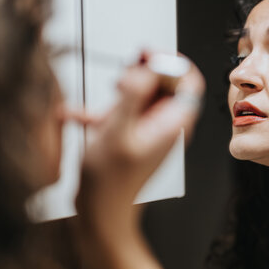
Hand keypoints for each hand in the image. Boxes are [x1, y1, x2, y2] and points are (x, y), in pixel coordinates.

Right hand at [76, 52, 204, 235]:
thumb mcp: (117, 132)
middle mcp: (165, 125)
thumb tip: (148, 67)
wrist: (101, 214)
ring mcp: (149, 130)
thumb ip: (133, 96)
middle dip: (145, 72)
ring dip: (125, 90)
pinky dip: (106, 110)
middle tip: (126, 70)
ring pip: (145, 96)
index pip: (189, 82)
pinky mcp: (133, 136)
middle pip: (166, 85)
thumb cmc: (109, 182)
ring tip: (108, 94)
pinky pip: (125, 112)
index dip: (171, 63)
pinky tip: (79, 115)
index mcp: (172, 123)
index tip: (147, 55)